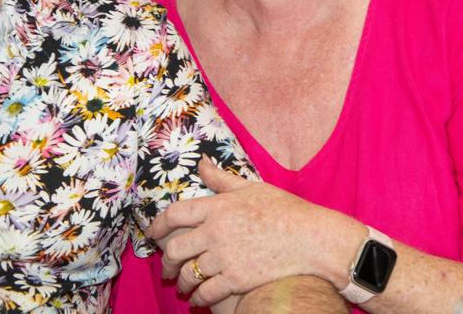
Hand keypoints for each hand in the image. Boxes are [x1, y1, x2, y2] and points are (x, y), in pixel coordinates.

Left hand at [148, 157, 353, 306]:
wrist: (310, 239)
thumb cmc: (284, 210)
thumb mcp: (250, 187)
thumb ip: (220, 178)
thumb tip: (202, 162)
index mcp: (217, 207)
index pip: (174, 215)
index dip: (157, 226)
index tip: (152, 235)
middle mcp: (215, 232)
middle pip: (175, 249)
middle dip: (166, 262)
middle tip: (166, 268)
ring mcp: (225, 257)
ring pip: (189, 274)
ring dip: (182, 282)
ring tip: (183, 286)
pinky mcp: (236, 280)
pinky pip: (207, 292)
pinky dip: (198, 298)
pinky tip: (198, 299)